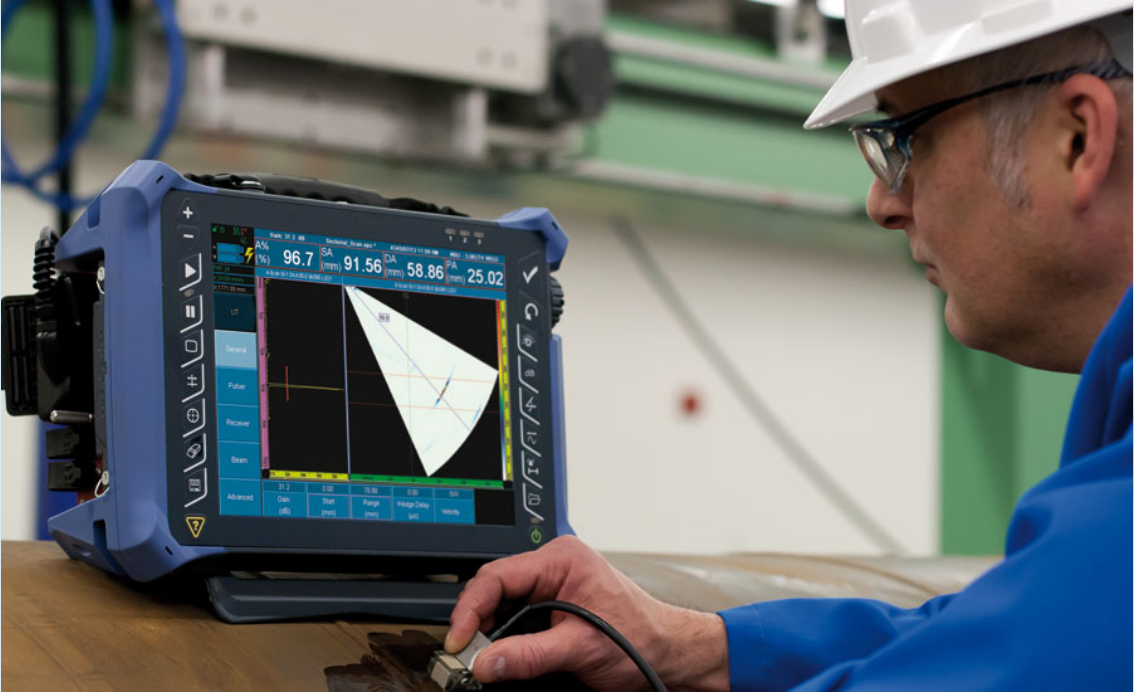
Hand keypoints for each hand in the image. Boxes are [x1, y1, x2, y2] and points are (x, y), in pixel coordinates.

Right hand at [444, 536, 729, 691]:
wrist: (670, 653)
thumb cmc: (642, 637)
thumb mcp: (580, 649)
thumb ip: (528, 656)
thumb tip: (484, 662)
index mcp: (562, 559)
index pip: (498, 576)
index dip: (471, 609)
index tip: (458, 640)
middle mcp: (555, 565)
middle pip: (495, 588)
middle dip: (478, 622)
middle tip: (467, 655)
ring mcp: (554, 583)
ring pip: (504, 602)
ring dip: (492, 630)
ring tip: (485, 658)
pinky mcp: (554, 603)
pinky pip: (517, 614)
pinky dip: (506, 636)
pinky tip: (504, 654)